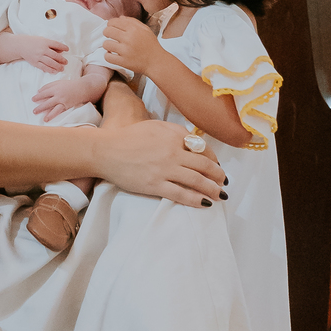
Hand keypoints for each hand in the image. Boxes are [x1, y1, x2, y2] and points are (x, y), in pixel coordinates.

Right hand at [16, 37, 68, 72]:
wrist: (21, 45)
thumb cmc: (34, 42)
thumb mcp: (43, 40)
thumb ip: (52, 45)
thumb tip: (61, 51)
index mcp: (45, 42)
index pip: (57, 44)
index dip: (63, 47)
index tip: (67, 49)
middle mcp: (42, 49)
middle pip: (55, 55)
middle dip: (62, 59)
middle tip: (66, 62)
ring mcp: (38, 56)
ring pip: (50, 63)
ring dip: (57, 66)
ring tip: (62, 68)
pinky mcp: (35, 62)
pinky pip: (44, 67)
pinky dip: (50, 70)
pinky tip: (54, 71)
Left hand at [32, 77, 96, 121]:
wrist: (82, 88)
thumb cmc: (69, 85)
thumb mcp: (59, 82)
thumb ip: (48, 86)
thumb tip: (39, 90)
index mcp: (56, 88)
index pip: (44, 93)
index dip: (38, 96)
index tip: (33, 99)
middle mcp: (59, 95)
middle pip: (47, 102)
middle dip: (40, 107)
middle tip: (34, 111)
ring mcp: (63, 101)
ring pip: (53, 108)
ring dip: (47, 113)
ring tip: (43, 119)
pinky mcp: (67, 106)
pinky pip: (60, 111)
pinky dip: (54, 115)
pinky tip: (49, 118)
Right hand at [93, 120, 225, 204]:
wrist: (106, 151)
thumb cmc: (128, 137)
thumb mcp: (155, 126)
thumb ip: (176, 132)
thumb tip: (194, 142)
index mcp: (175, 136)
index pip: (204, 149)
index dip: (214, 159)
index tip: (217, 166)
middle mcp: (173, 152)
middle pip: (205, 166)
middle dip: (218, 176)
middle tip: (223, 182)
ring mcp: (165, 170)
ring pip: (197, 181)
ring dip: (212, 189)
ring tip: (219, 195)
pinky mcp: (155, 185)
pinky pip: (181, 194)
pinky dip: (196, 200)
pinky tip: (205, 204)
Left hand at [103, 16, 161, 77]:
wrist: (157, 62)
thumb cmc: (151, 46)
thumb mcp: (145, 30)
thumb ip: (133, 22)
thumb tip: (120, 18)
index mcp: (134, 29)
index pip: (113, 22)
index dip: (110, 24)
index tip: (112, 27)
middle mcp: (129, 38)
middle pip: (107, 31)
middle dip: (107, 33)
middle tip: (111, 36)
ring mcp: (125, 51)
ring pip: (106, 44)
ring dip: (108, 45)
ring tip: (112, 47)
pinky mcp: (123, 62)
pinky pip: (107, 57)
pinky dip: (108, 56)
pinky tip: (113, 55)